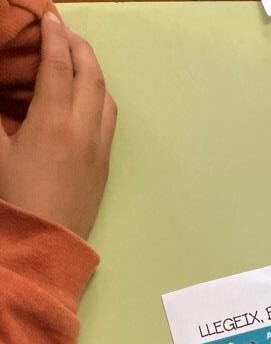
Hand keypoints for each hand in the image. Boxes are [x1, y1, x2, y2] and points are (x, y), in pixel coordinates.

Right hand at [0, 14, 116, 238]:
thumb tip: (1, 91)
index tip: (50, 16)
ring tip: (78, 60)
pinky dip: (100, 97)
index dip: (54, 35)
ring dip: (94, 71)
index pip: (59, 63)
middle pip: (90, 74)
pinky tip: (88, 99)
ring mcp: (99, 149)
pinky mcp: (105, 167)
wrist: (46, 243)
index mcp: (54, 120)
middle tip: (63, 32)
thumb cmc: (15, 197)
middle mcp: (84, 130)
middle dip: (78, 47)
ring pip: (106, 97)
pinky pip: (109, 121)